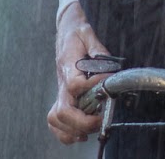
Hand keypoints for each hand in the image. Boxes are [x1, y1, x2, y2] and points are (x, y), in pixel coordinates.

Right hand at [46, 2, 108, 144]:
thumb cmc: (76, 32)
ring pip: (56, 118)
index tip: (107, 83)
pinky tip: (79, 133)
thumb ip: (98, 48)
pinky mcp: (62, 96)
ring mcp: (60, 91)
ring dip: (72, 129)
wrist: (65, 30)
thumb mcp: (88, 32)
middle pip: (63, 110)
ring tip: (91, 129)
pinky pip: (55, 120)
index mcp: (68, 66)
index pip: (75, 84)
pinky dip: (64, 132)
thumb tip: (108, 66)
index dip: (91, 87)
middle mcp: (62, 81)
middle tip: (100, 119)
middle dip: (82, 120)